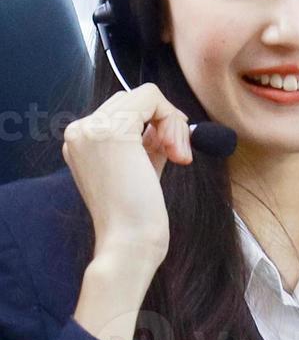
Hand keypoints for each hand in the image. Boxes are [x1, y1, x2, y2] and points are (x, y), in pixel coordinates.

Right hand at [63, 84, 192, 339]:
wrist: (128, 242)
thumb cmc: (139, 214)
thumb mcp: (141, 167)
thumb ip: (147, 141)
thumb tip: (167, 119)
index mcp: (81, 141)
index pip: (124, 110)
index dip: (157, 125)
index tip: (172, 155)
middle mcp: (79, 131)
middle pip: (135, 99)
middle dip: (167, 122)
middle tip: (178, 156)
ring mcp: (92, 128)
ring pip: (146, 96)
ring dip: (173, 123)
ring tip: (178, 156)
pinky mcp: (112, 130)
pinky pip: (153, 98)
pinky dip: (174, 121)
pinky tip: (176, 152)